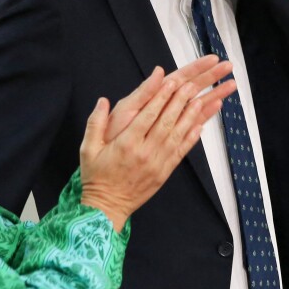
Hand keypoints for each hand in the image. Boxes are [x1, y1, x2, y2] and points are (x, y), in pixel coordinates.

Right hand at [78, 57, 233, 230]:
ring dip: (190, 116)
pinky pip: (181, 152)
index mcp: (126, 144)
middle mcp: (145, 152)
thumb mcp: (87, 149)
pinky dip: (192, 138)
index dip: (159, 97)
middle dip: (179, 101)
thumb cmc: (96, 176)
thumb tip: (102, 101)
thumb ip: (95, 123)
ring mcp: (157, 163)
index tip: (168, 82)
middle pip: (166, 122)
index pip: (147, 115)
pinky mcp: (165, 172)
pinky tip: (200, 125)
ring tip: (201, 99)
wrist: (107, 207)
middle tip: (191, 84)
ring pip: (177, 135)